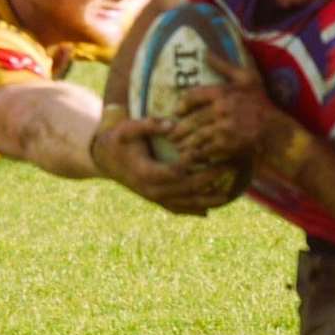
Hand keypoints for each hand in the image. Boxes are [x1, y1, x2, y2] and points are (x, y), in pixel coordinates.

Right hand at [89, 110, 236, 215]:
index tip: (212, 154)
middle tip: (230, 169)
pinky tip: (209, 210)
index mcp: (145, 172)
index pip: (176, 172)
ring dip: (206, 201)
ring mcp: (153, 198)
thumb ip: (149, 125)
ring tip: (228, 195)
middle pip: (185, 190)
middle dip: (209, 181)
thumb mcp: (129, 128)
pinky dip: (193, 210)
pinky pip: (176, 209)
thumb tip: (172, 124)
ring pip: (184, 204)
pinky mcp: (155, 200)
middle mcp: (150, 190)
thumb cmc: (119, 139)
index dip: (194, 165)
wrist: (104, 158)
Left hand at [168, 54, 272, 168]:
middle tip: (171, 134)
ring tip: (178, 146)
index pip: (191, 97)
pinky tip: (190, 155)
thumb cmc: (260, 101)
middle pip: (190, 120)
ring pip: (195, 136)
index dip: (181, 106)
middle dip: (178, 129)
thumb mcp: (246, 78)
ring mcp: (224, 128)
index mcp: (222, 92)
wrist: (275, 128)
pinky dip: (195, 154)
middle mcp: (221, 110)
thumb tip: (205, 52)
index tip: (177, 112)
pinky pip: (205, 150)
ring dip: (184, 143)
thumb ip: (224, 65)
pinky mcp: (227, 144)